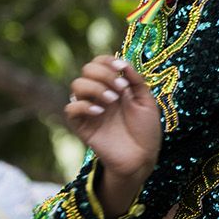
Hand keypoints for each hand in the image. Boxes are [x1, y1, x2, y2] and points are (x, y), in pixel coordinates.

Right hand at [67, 56, 160, 207]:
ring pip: (76, 85)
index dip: (107, 60)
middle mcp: (99, 95)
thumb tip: (123, 63)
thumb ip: (135, 80)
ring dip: (95, 87)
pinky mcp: (82, 126)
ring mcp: (90, 110)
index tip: (121, 68)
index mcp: (114, 87)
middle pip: (87, 70)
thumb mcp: (147, 101)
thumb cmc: (146, 131)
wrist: (142, 157)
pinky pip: (71, 108)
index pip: (99, 63)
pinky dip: (84, 105)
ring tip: (112, 100)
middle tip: (120, 89)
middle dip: (104, 74)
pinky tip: (100, 112)